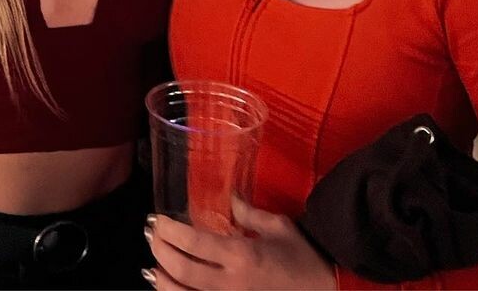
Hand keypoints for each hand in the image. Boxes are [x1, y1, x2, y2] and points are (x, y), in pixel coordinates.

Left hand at [145, 198, 335, 290]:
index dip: (170, 233)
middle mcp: (230, 284)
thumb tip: (227, 197)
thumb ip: (248, 212)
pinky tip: (171, 289)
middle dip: (160, 252)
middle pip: (182, 272)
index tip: (157, 221)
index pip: (194, 243)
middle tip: (150, 236)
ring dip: (163, 282)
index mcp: (241, 255)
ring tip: (152, 267)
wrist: (327, 290)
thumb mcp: (278, 226)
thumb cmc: (303, 256)